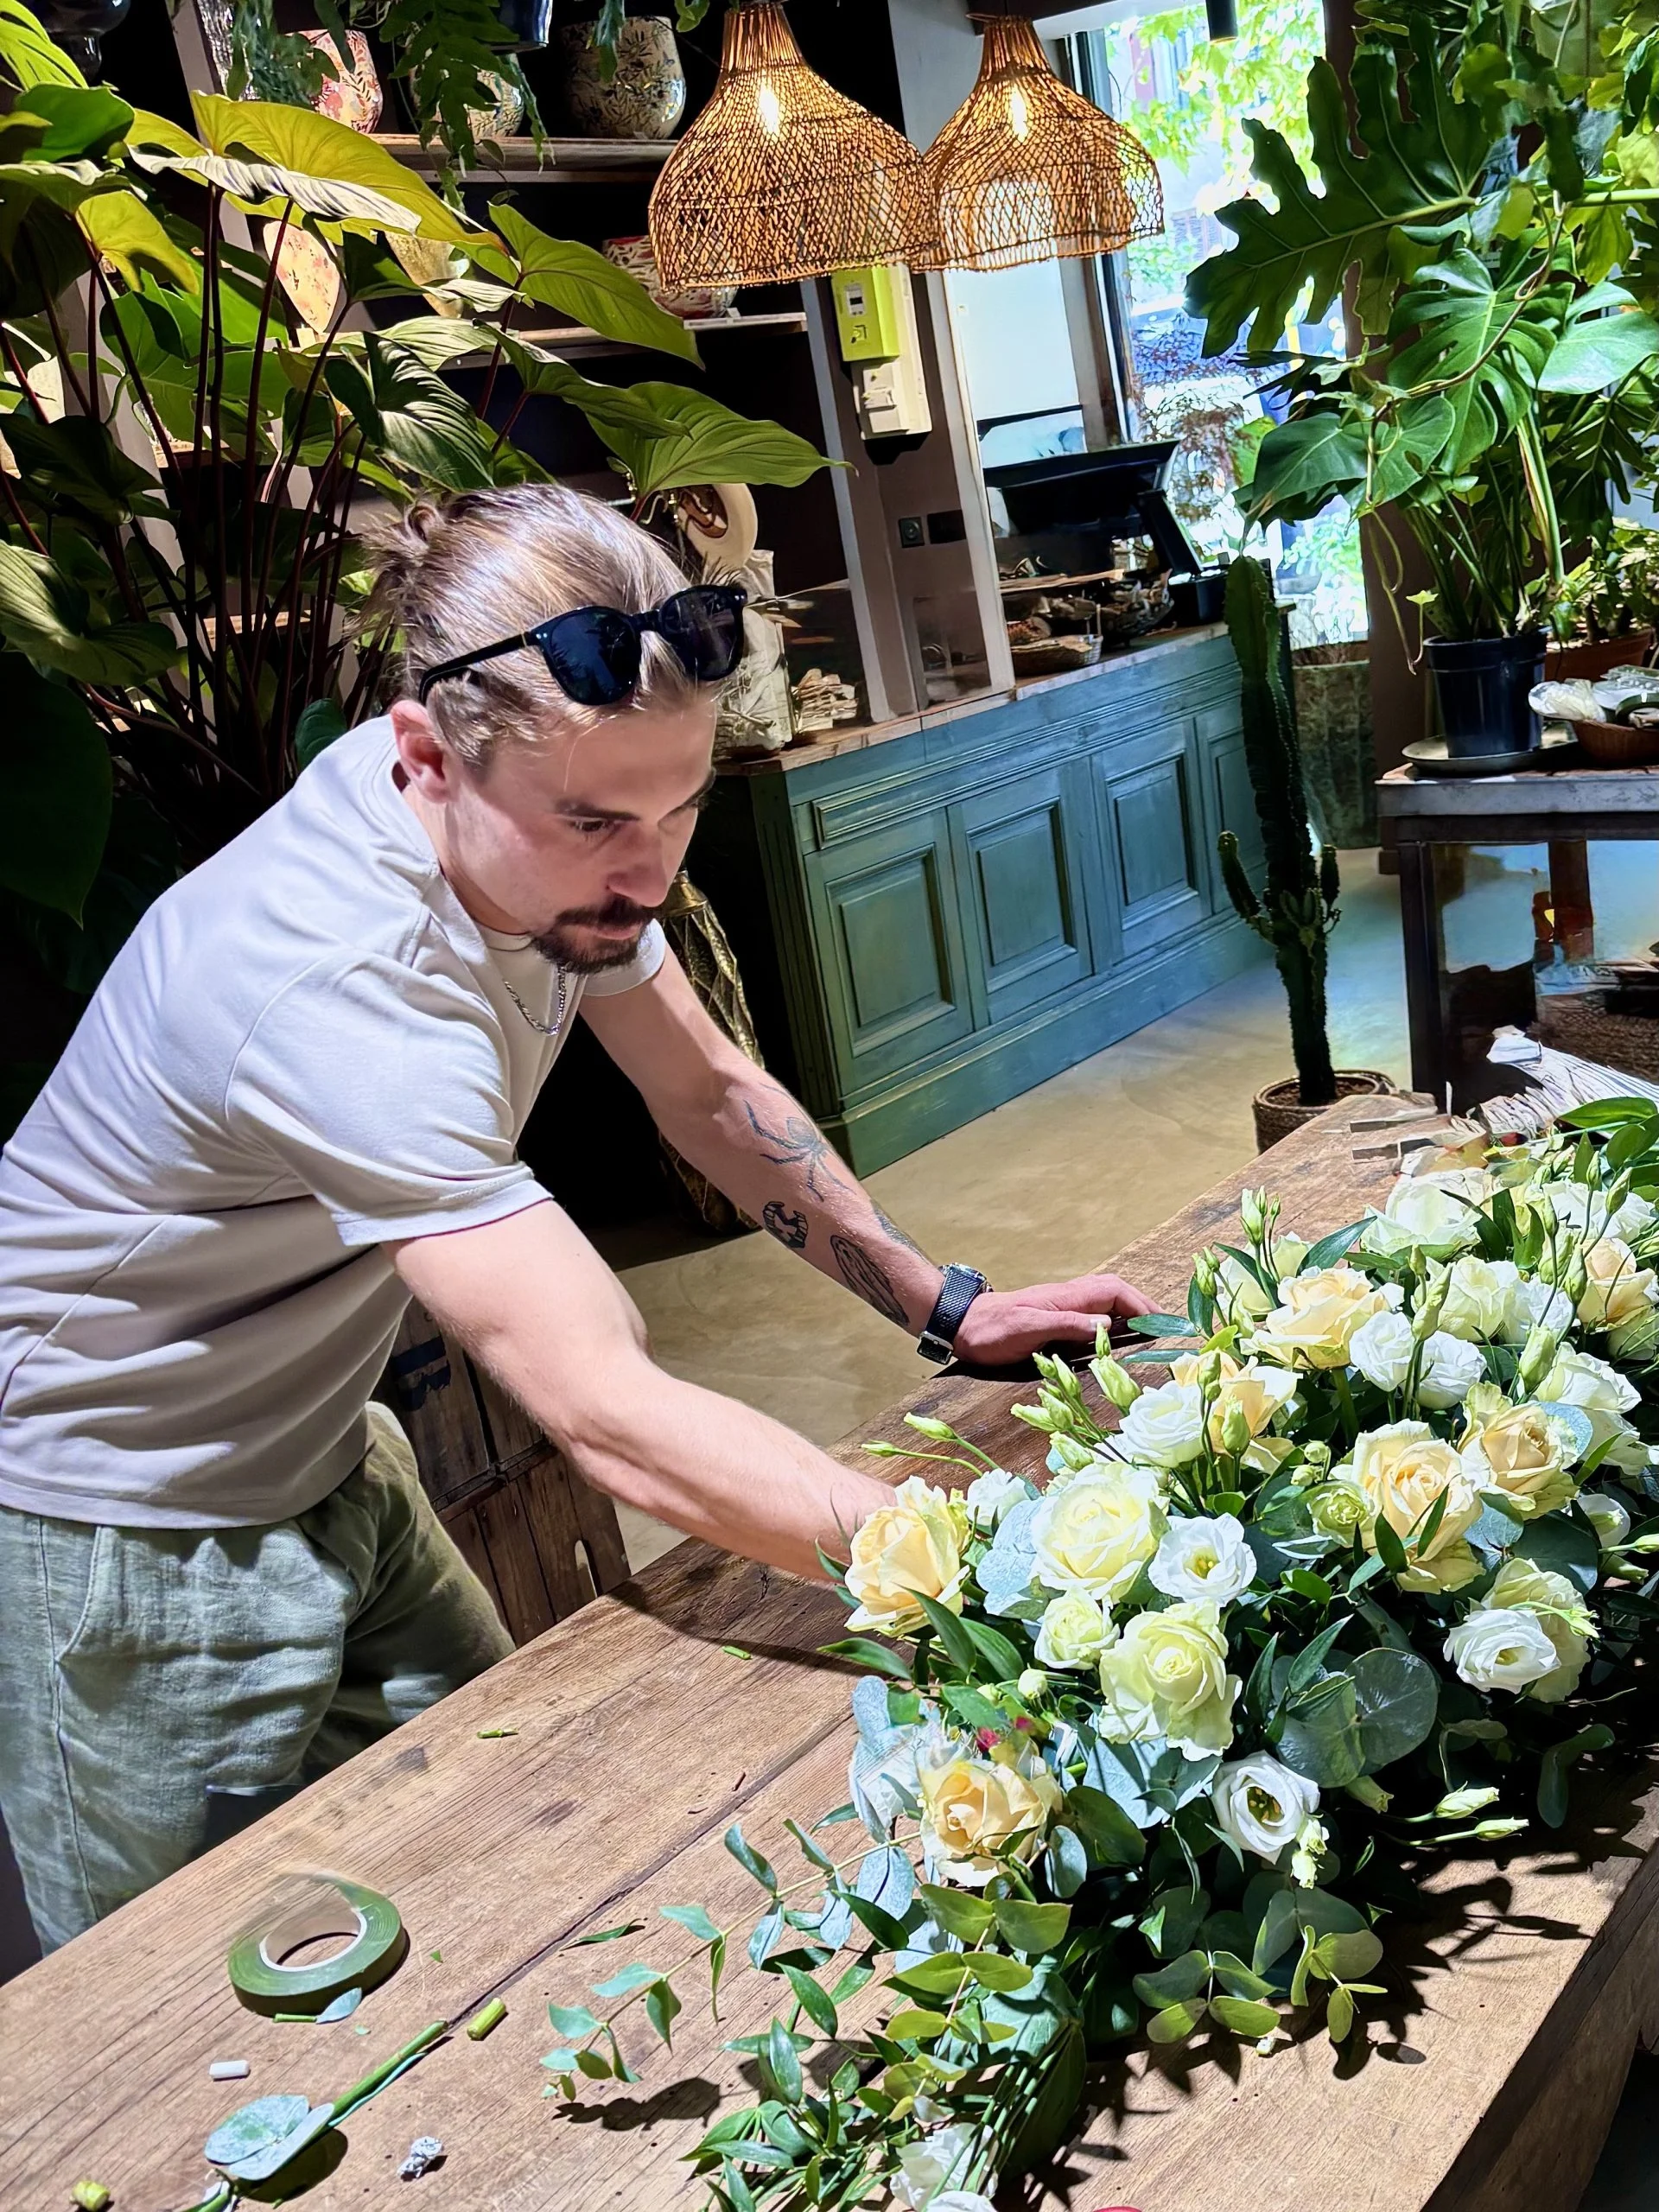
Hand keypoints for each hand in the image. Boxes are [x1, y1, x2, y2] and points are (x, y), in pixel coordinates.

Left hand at [952, 1273, 1154, 1365]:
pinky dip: (1111, 1324)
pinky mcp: (1055, 1320)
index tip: (1160, 1323)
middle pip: (1115, 1294)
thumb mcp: (1029, 1328)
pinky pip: (1092, 1317)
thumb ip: (1068, 1325)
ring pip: (1106, 1304)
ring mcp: (1062, 1307)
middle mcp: (1069, 1298)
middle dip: (1141, 1308)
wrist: (961, 1325)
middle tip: (1164, 1329)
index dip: (1140, 1305)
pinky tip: (1116, 1339)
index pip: (1114, 1291)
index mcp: (1067, 1296)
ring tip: (1150, 1334)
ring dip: (1129, 1315)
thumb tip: (1107, 1326)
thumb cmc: (992, 1329)